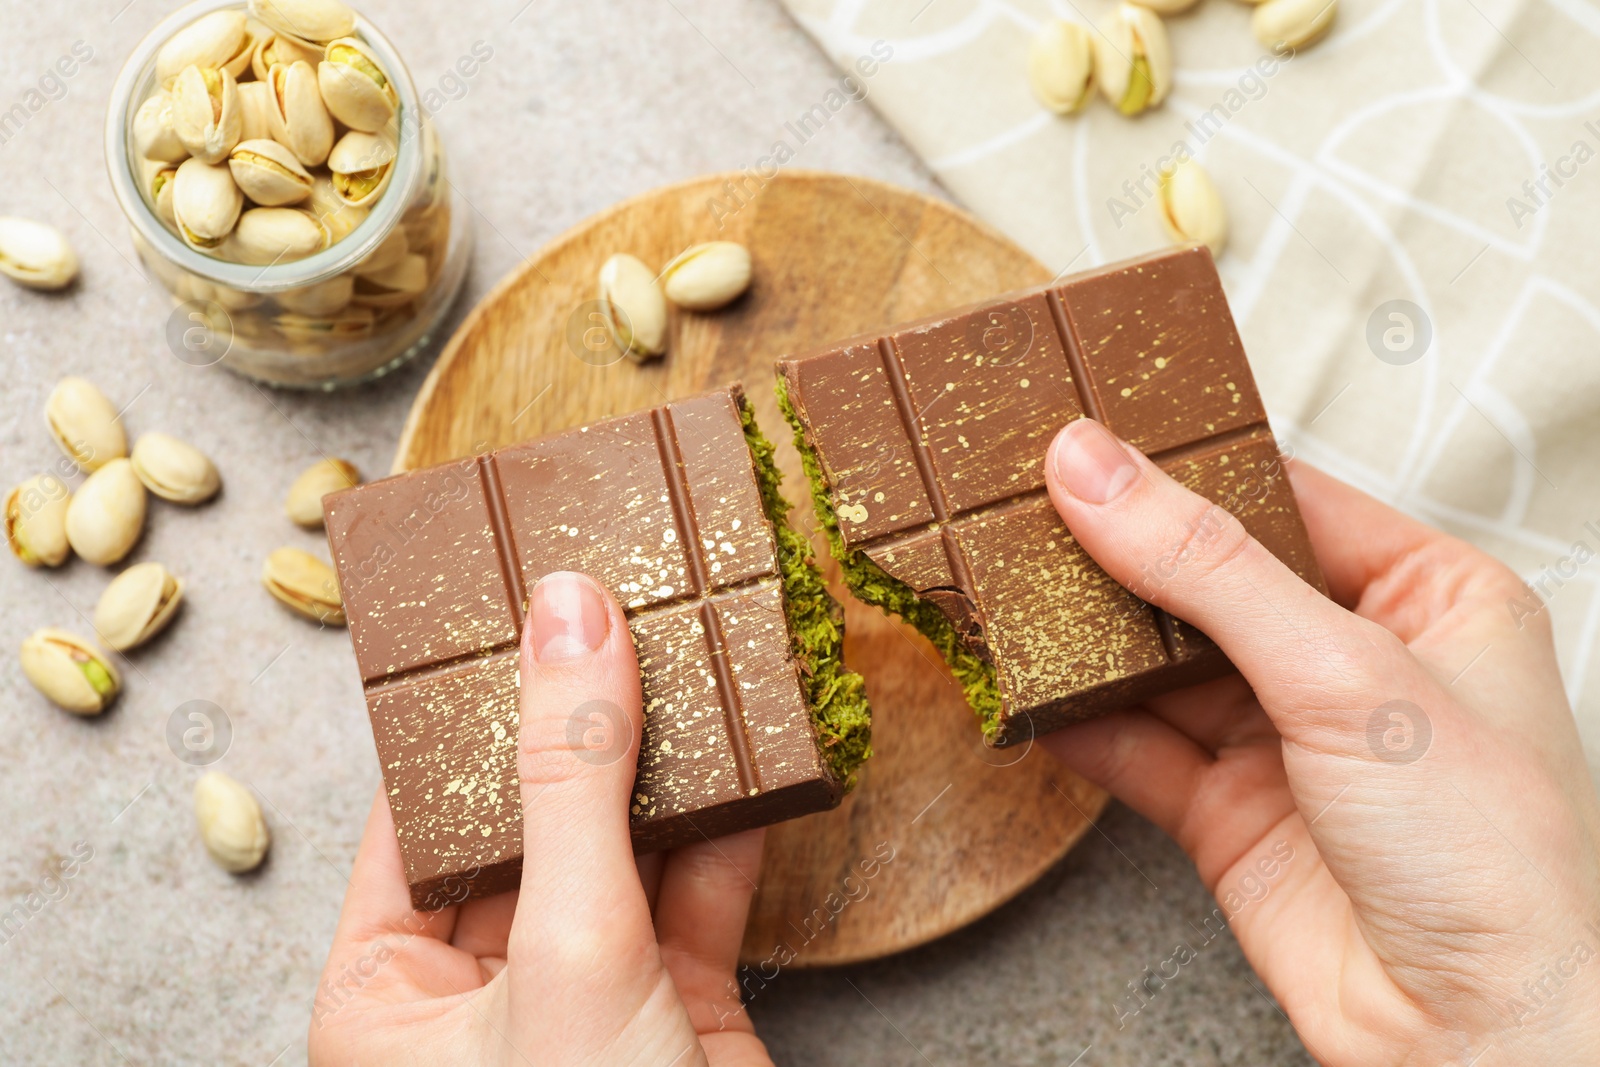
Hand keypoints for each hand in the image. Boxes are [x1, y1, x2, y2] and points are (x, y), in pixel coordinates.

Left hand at [309, 572, 772, 1066]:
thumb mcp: (568, 948)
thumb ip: (570, 778)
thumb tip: (568, 614)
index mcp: (386, 990)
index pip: (419, 810)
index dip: (471, 704)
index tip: (522, 600)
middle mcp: (477, 992)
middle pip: (531, 817)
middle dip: (586, 723)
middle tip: (627, 604)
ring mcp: (585, 998)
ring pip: (625, 848)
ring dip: (669, 764)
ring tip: (698, 653)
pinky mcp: (680, 1012)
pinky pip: (700, 895)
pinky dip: (732, 827)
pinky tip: (756, 751)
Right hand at [1042, 418, 1599, 1064]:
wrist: (1474, 1038)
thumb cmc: (1490, 854)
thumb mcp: (1345, 671)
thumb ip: (1207, 566)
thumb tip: (1095, 471)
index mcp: (1425, 597)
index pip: (1282, 500)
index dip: (1184, 468)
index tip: (1086, 439)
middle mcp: (1354, 661)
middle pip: (1208, 579)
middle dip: (1119, 556)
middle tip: (1021, 509)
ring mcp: (1288, 740)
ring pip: (1162, 665)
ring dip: (1088, 642)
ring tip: (1005, 595)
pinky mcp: (1231, 813)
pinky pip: (1137, 751)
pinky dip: (1080, 728)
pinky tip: (1029, 699)